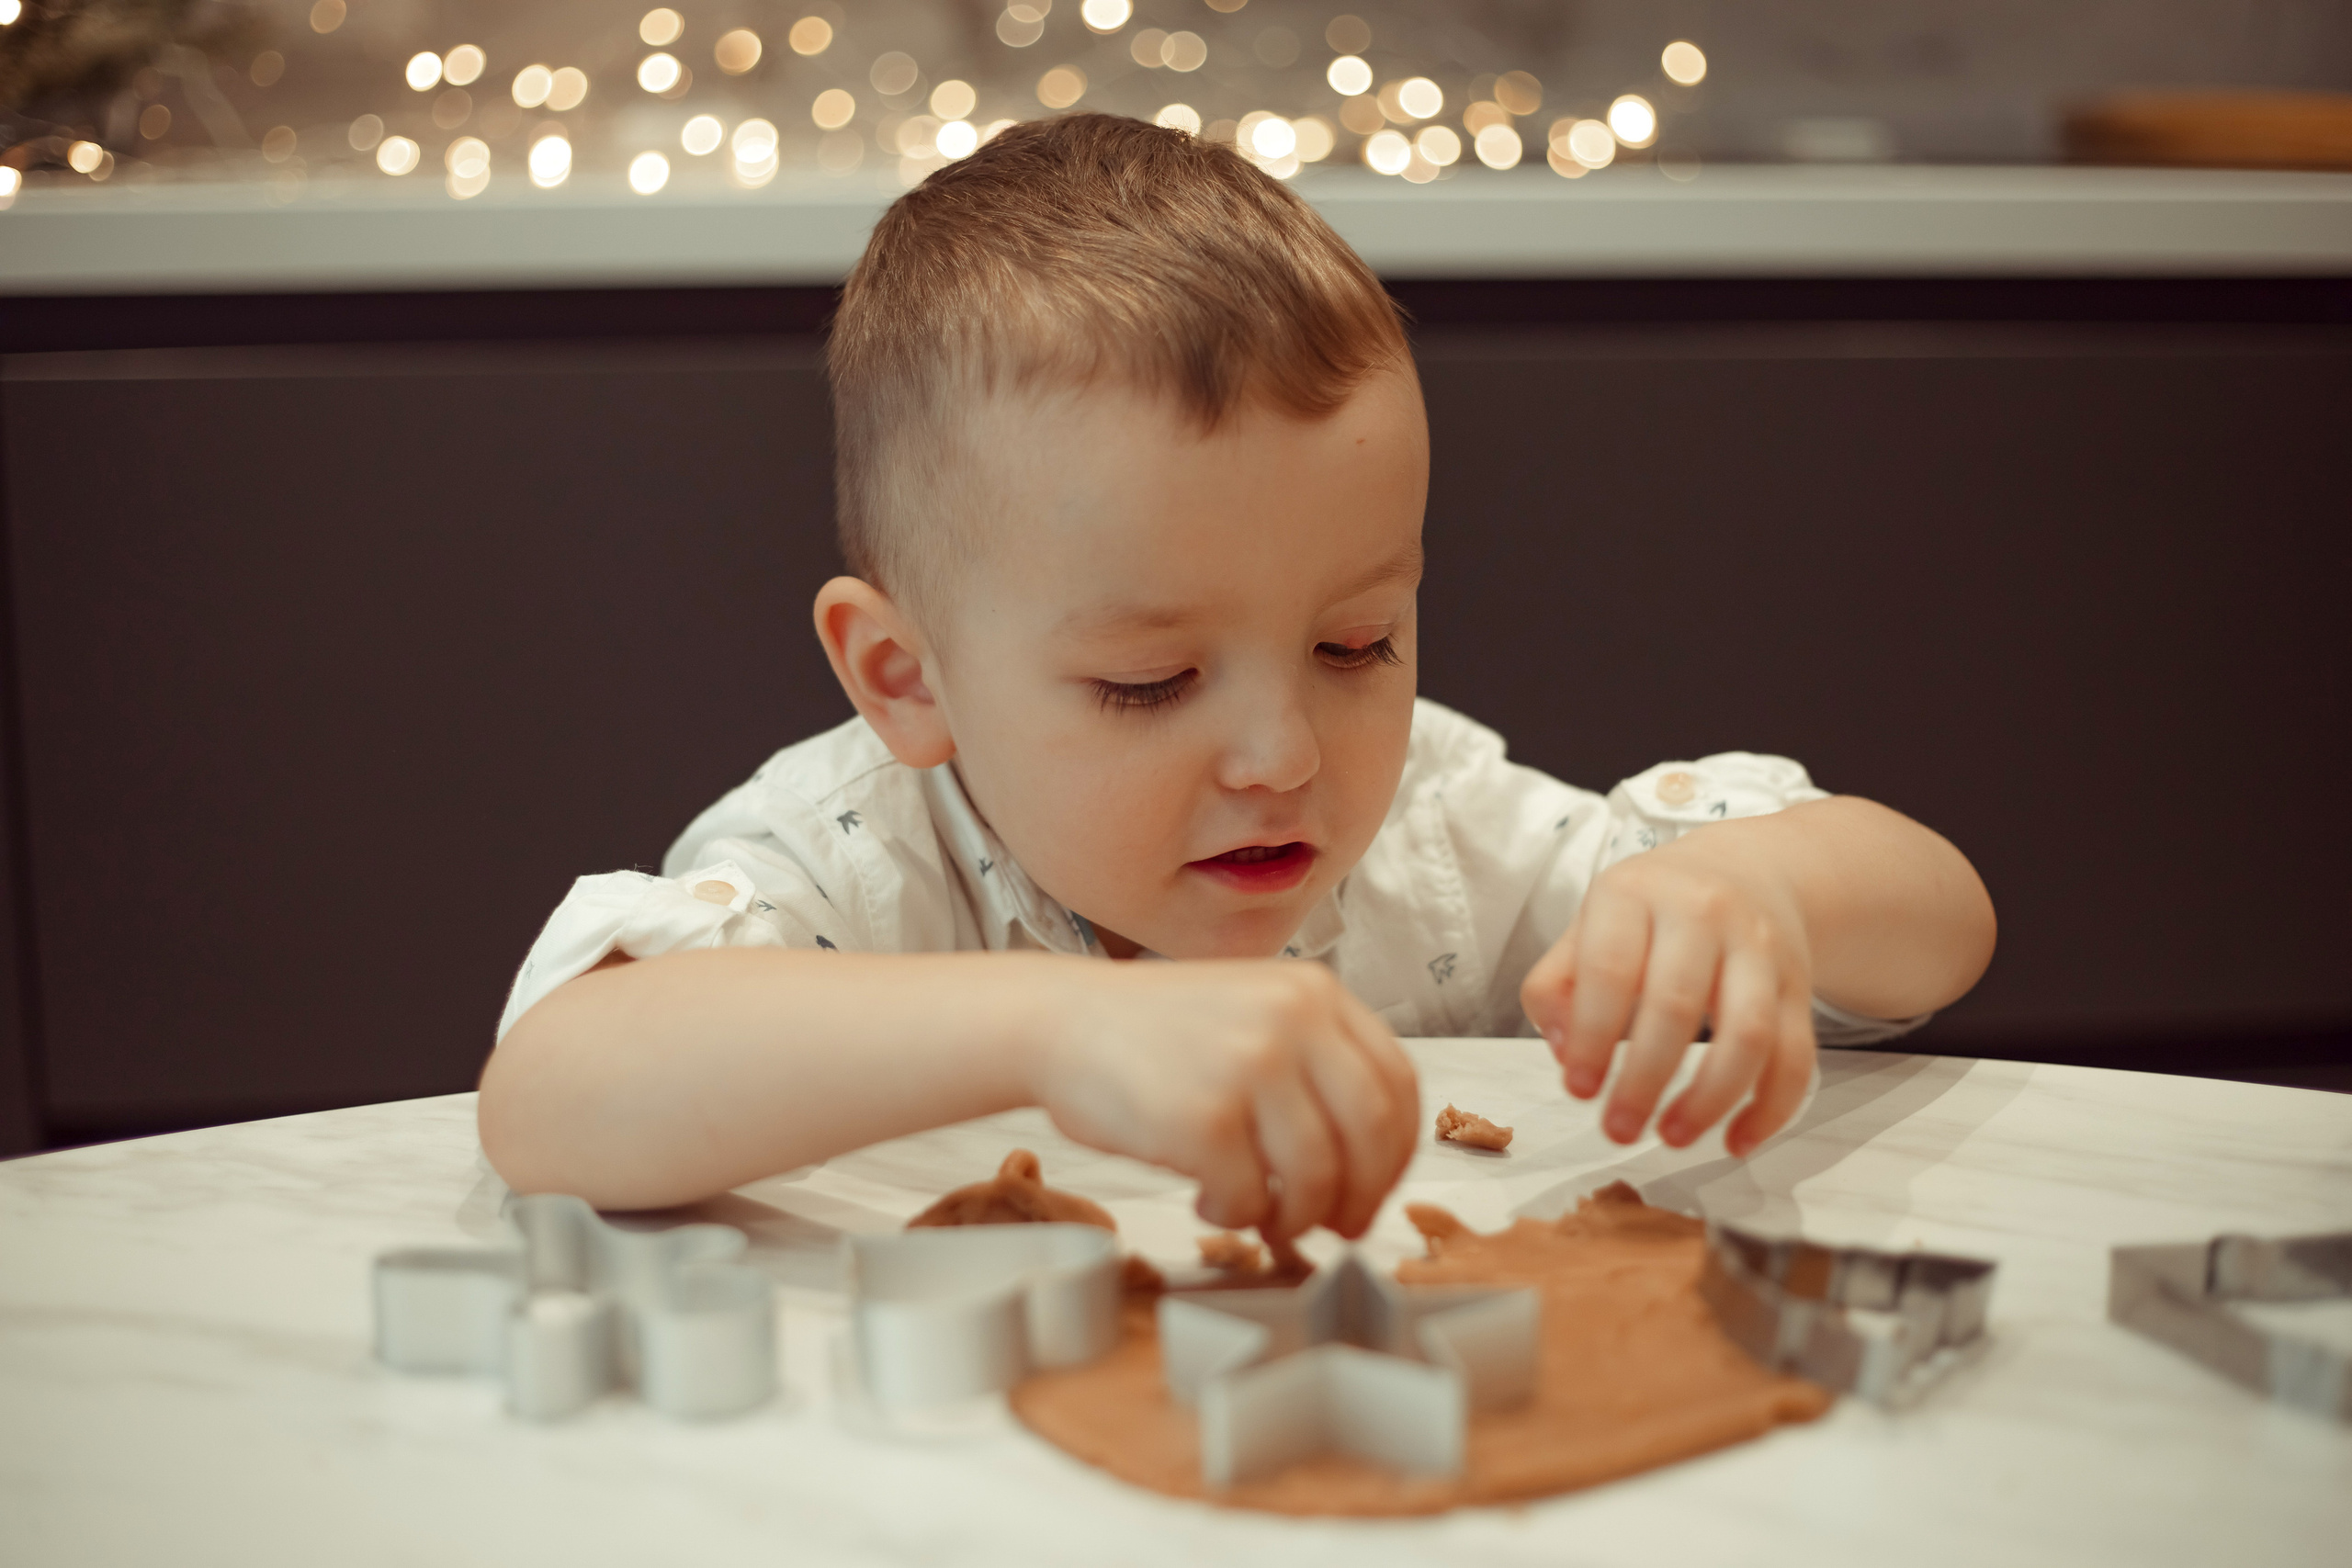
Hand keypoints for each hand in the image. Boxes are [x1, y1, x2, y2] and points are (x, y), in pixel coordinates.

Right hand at [1027, 960, 1419, 1239]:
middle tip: (1339, 1227)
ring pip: (1316, 1177)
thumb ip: (1315, 1064)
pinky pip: (1250, 1198)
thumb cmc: (1156, 1034)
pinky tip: (1208, 1201)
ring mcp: (1250, 1066)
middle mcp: (1292, 1021)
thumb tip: (1371, 1166)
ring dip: (1295, 1216)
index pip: (1399, 1084)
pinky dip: (1235, 1216)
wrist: (1061, 1022)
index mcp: (1315, 993)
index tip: (1376, 1187)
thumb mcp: (1255, 1011)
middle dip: (1361, 1197)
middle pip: (1372, 1134)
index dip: (1397, 1153)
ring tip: (1260, 1217)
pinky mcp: (1203, 1117)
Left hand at [1520, 831, 1815, 1157]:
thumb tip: (1566, 1055)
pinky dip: (1771, 1108)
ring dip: (1711, 1098)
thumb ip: (1556, 985)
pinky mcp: (1799, 985)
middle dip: (1644, 1078)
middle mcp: (1702, 912)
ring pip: (1748, 1032)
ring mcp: (1759, 948)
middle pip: (1676, 1003)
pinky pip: (1797, 1055)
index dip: (1590, 1036)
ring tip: (1673, 1137)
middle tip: (1618, 1130)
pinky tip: (1736, 1141)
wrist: (1746, 869)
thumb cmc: (1649, 913)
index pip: (1609, 969)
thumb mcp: (1589, 925)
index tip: (1579, 1090)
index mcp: (1635, 893)